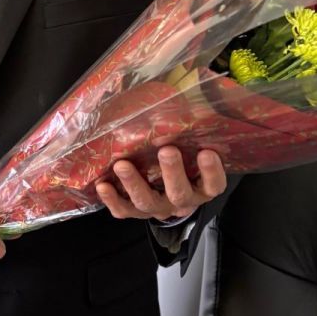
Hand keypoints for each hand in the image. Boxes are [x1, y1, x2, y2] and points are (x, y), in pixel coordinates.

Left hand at [95, 147, 225, 222]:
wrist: (168, 195)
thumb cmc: (182, 162)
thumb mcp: (191, 151)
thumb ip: (190, 135)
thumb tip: (184, 102)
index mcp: (201, 188)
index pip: (213, 185)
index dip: (212, 172)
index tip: (206, 152)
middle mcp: (182, 201)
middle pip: (179, 194)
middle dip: (172, 172)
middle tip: (166, 150)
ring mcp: (158, 209)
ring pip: (148, 203)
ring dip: (134, 184)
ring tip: (122, 165)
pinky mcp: (136, 213)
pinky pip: (124, 211)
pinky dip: (112, 200)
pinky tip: (103, 185)